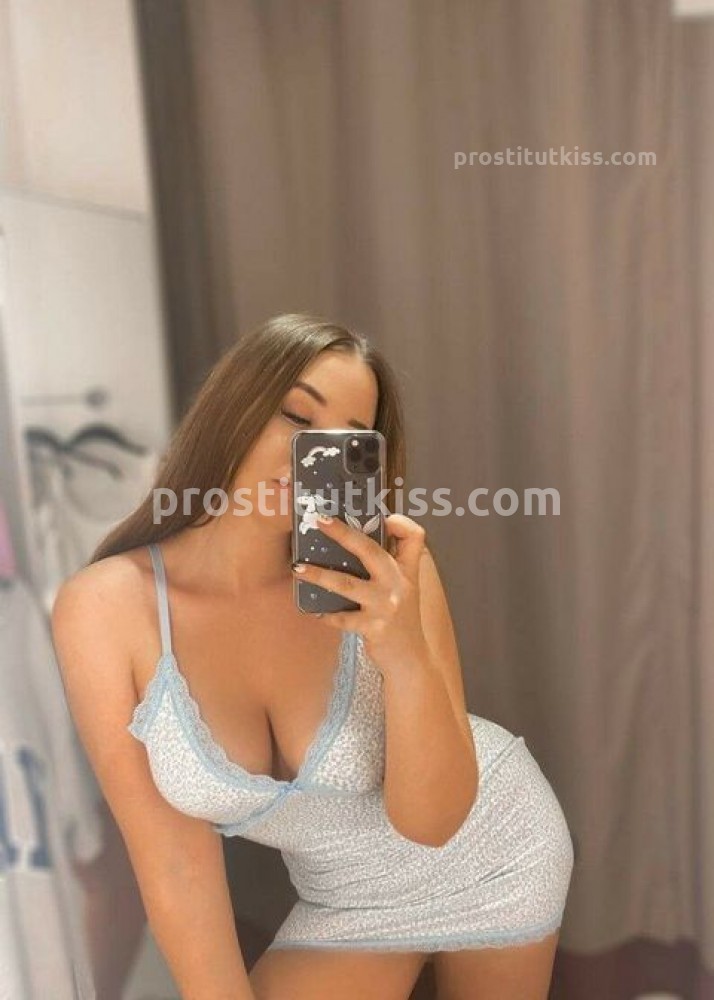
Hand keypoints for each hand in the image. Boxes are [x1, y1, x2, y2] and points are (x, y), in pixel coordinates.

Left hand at [291, 512, 428, 673]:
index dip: (399, 522)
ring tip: (297, 568)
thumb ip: (390, 566)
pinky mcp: (373, 627)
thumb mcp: (405, 589)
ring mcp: (386, 606)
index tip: (381, 517)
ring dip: (318, 575)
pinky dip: (326, 614)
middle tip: (320, 520)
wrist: (412, 660)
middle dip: (342, 533)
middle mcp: (399, 584)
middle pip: (370, 550)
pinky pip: (341, 617)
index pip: (415, 536)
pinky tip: (315, 612)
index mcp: (408, 571)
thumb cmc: (402, 621)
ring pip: (346, 583)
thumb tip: (357, 543)